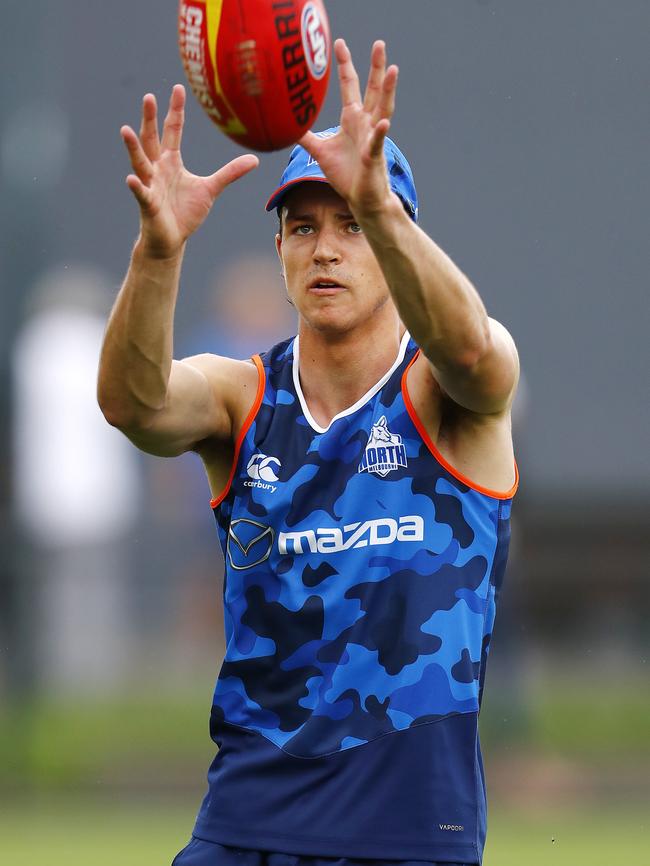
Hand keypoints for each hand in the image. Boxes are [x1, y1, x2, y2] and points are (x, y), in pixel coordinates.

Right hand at [120, 84, 258, 257]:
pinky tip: (131, 179)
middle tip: (148, 97)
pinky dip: (136, 187)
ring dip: (133, 148)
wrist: (171, 240)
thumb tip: (254, 160)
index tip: (178, 88)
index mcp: (171, 162)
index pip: (172, 131)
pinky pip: (141, 194)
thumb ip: (230, 173)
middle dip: (150, 120)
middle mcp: (157, 169)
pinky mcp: (148, 205)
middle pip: (152, 139)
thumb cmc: (186, 213)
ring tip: (125, 130)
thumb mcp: (211, 189)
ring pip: (140, 163)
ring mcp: (150, 185)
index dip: (175, 111)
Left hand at [298, 39, 397, 219]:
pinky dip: (380, 133)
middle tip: (379, 43)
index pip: (350, 86)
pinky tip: (383, 123)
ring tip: (393, 71)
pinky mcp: (373, 157)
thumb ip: (306, 137)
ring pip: (382, 110)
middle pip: (373, 90)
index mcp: (352, 119)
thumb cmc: (345, 175)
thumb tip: (289, 126)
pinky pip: (377, 143)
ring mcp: (372, 139)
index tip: (339, 44)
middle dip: (376, 67)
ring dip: (388, 91)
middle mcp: (365, 124)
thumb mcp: (320, 152)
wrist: (360, 199)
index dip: (345, 65)